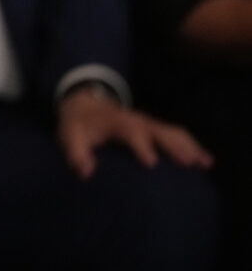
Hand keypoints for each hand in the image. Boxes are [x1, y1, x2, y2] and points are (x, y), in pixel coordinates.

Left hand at [57, 88, 213, 178]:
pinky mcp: (154, 129)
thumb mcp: (69, 135)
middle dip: (174, 146)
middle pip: (159, 130)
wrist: (83, 104)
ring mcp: (148, 123)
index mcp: (116, 122)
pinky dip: (192, 145)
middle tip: (189, 163)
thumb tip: (85, 171)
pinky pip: (176, 134)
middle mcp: (136, 121)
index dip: (141, 145)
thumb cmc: (78, 124)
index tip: (151, 162)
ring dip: (189, 146)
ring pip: (172, 132)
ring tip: (205, 163)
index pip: (130, 131)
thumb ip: (75, 152)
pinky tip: (206, 161)